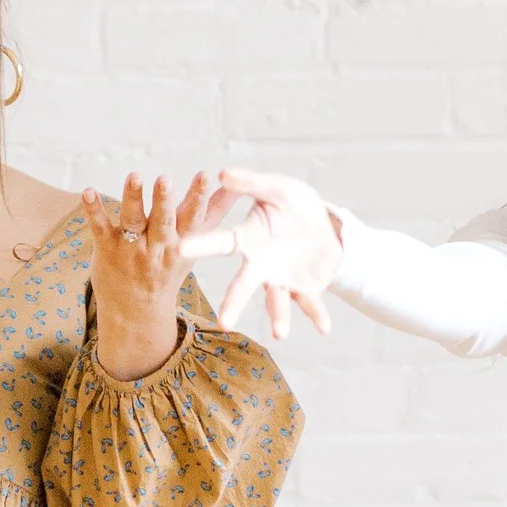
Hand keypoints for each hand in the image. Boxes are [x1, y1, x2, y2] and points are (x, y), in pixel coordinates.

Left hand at [82, 173, 210, 382]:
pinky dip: (94, 210)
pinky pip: (100, 228)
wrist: (137, 312)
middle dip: (164, 201)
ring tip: (135, 176)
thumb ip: (213, 213)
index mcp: (181, 243)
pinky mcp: (108, 249)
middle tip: (165, 178)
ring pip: (132, 221)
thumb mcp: (194, 246)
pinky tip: (88, 191)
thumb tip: (235, 187)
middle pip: (162, 221)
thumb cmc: (168, 270)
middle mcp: (157, 246)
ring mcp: (131, 248)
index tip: (206, 175)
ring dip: (133, 198)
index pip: (193, 218)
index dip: (199, 197)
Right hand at [186, 166, 340, 343]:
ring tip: (279, 333)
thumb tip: (222, 173)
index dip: (202, 244)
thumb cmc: (293, 205)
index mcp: (248, 239)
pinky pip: (310, 303)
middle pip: (243, 285)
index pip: (221, 242)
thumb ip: (251, 183)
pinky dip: (317, 315)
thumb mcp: (277, 188)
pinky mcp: (304, 289)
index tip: (181, 247)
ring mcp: (281, 279)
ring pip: (276, 300)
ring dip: (278, 316)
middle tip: (224, 323)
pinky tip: (324, 328)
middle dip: (234, 304)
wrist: (324, 226)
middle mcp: (260, 265)